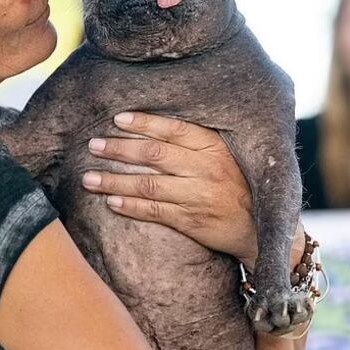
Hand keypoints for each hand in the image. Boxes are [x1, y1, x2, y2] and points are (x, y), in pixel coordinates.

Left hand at [80, 112, 255, 263]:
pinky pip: (154, 212)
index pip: (174, 129)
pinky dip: (130, 206)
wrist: (260, 230)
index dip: (144, 123)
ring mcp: (198, 196)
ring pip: (149, 184)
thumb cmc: (238, 186)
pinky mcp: (192, 221)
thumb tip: (153, 125)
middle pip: (155, 155)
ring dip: (115, 180)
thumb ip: (196, 142)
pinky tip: (111, 201)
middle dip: (120, 149)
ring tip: (90, 178)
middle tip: (94, 145)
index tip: (118, 119)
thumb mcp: (226, 155)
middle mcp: (207, 169)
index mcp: (215, 147)